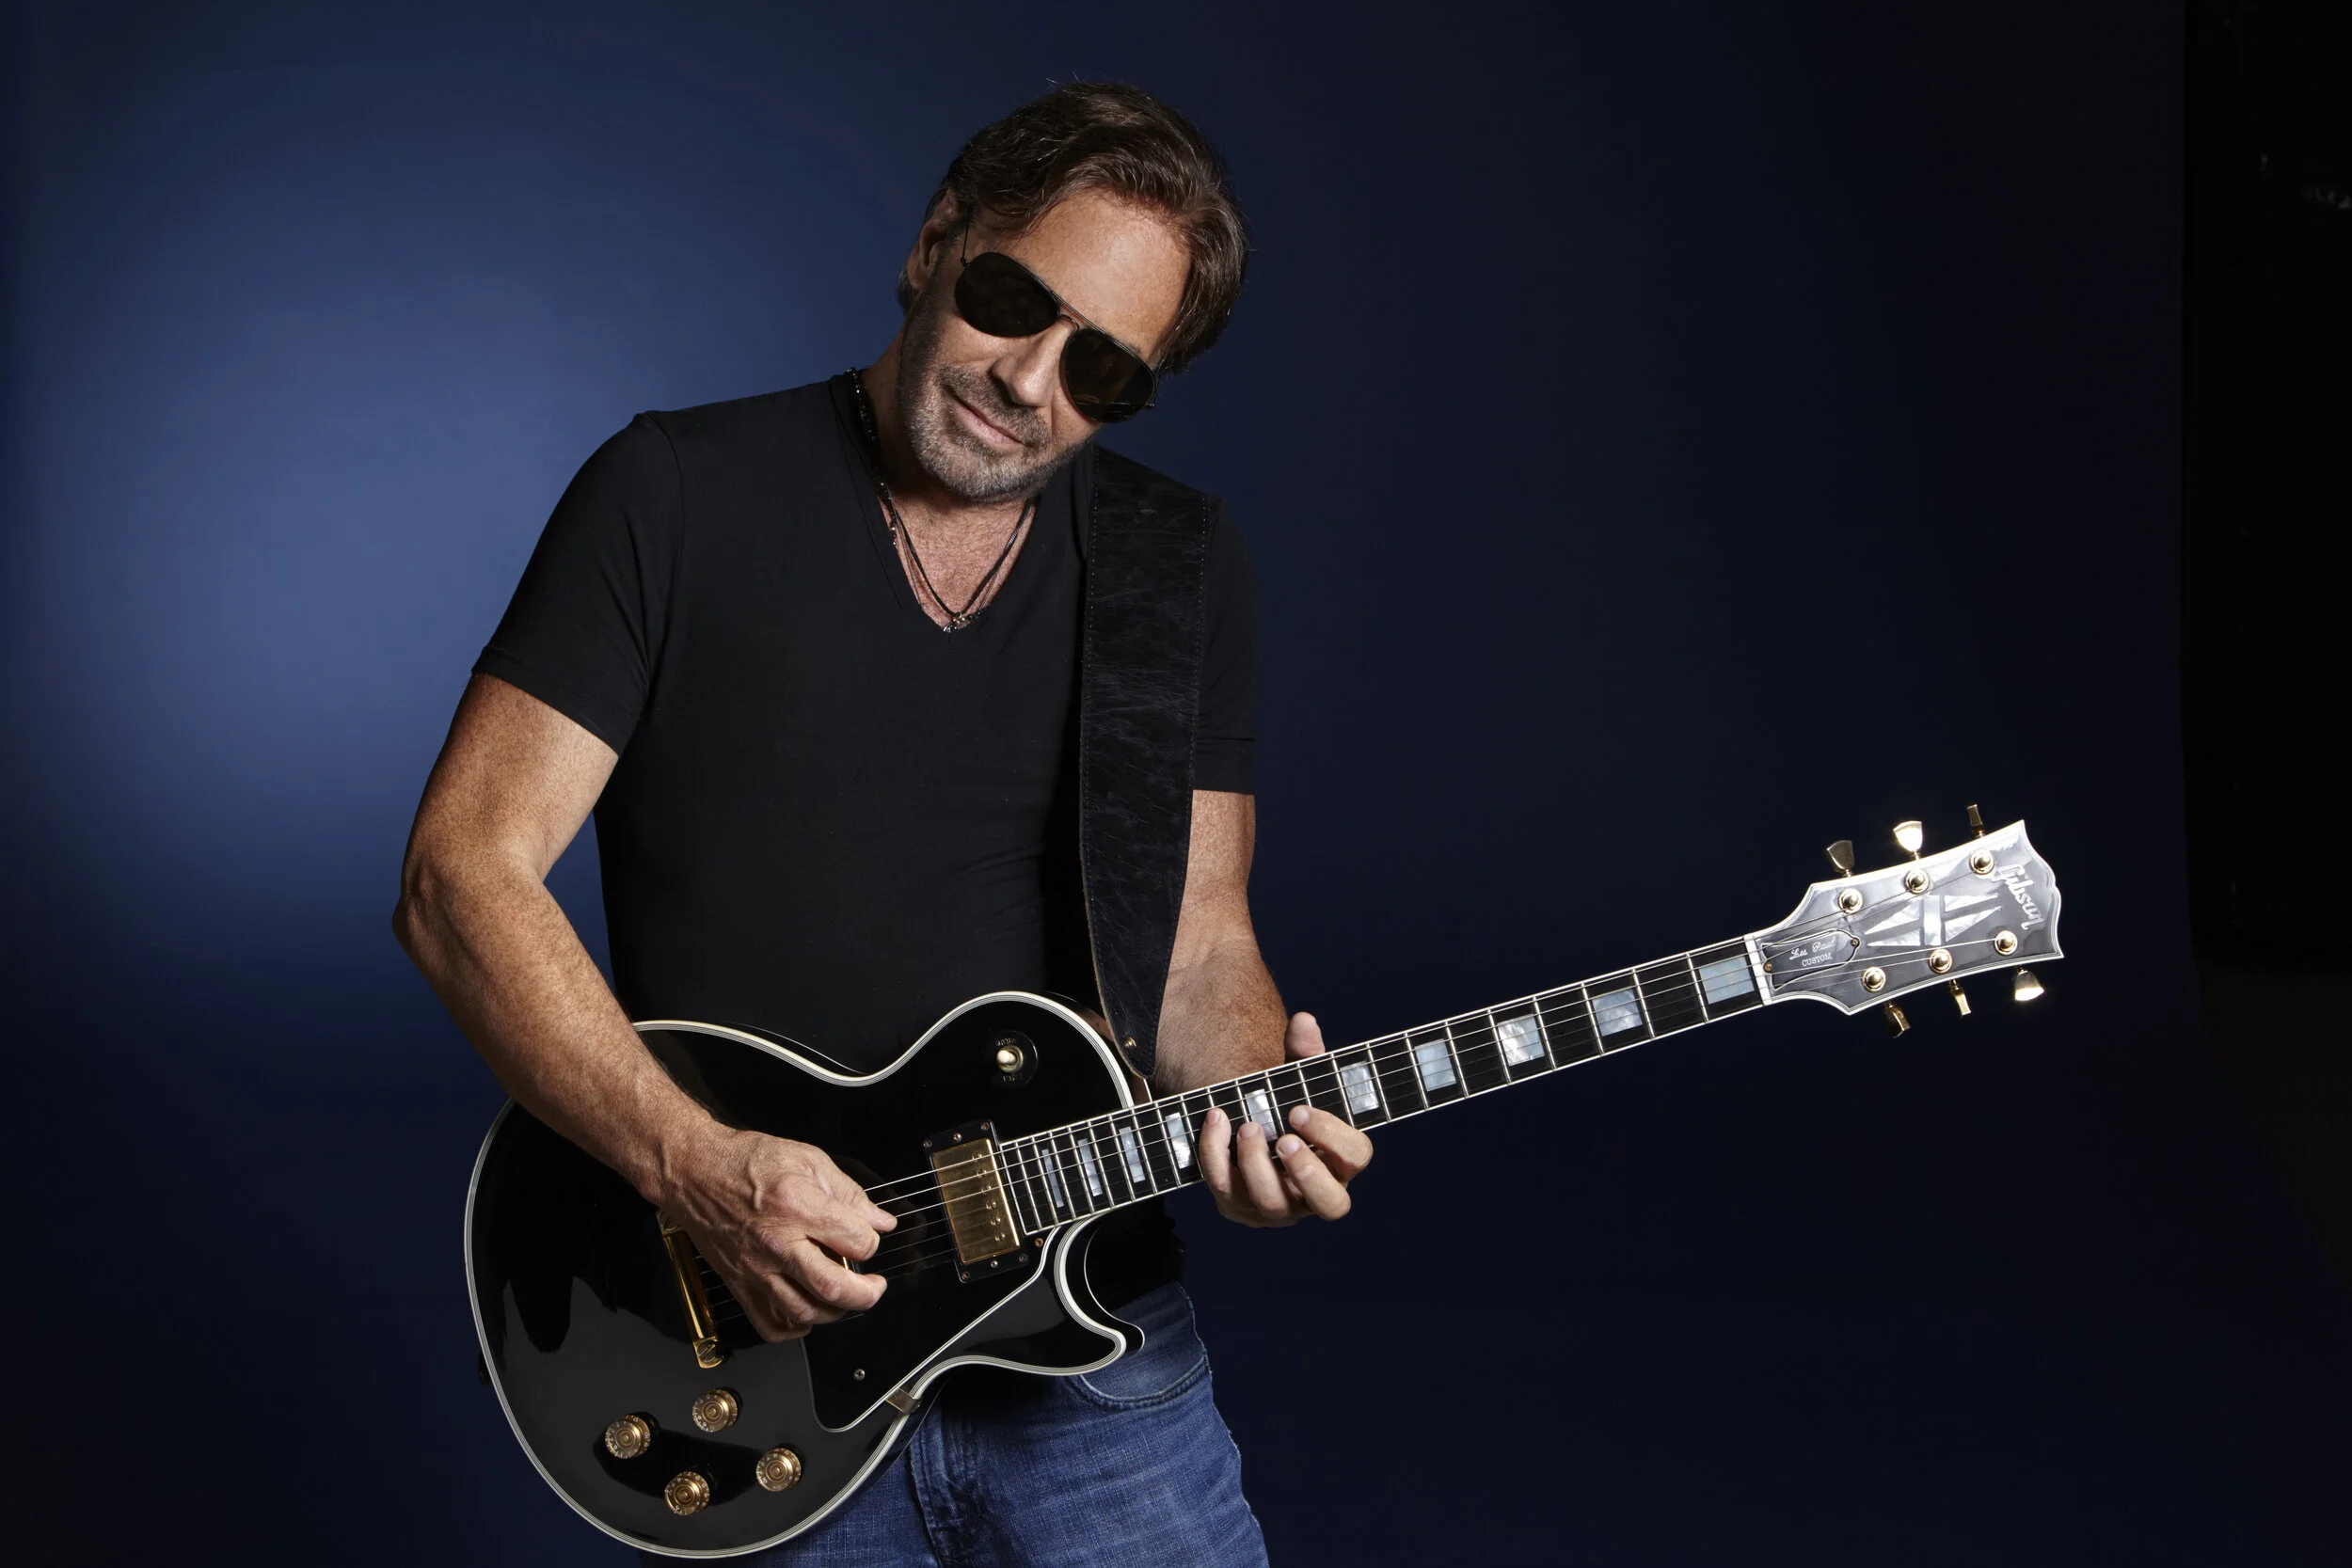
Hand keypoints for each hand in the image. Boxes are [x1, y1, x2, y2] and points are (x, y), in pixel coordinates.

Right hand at [659, 1127, 898, 1340]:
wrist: (694, 1173)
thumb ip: (848, 1193)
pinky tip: (807, 1310)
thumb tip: (879, 1221)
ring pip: (804, 1313)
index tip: (869, 1237)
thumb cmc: (744, 1162)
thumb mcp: (806, 1159)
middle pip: (833, 1288)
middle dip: (866, 1293)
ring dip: (834, 1312)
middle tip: (874, 1286)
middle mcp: (777, 1244)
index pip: (856, 1241)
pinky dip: (795, 1327)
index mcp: (797, 1207)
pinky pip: (771, 1325)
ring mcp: (755, 1269)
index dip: (872, 1241)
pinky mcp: (739, 1284)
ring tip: (843, 1297)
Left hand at [1199, 1012, 1373, 1226]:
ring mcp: (1279, 1208)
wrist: (1246, 1130)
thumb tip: (1303, 1021)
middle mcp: (1316, 1192)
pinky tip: (1214, 1121)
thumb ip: (1304, 1052)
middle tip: (1285, 1141)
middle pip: (1331, 1204)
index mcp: (1341, 1159)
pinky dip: (1215, 1155)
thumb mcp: (1297, 1079)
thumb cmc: (1285, 1107)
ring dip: (1256, 1165)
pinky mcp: (1240, 1209)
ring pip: (1273, 1205)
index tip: (1299, 1110)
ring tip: (1246, 1127)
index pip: (1355, 1157)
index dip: (1331, 1136)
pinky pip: (1227, 1192)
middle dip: (1306, 1174)